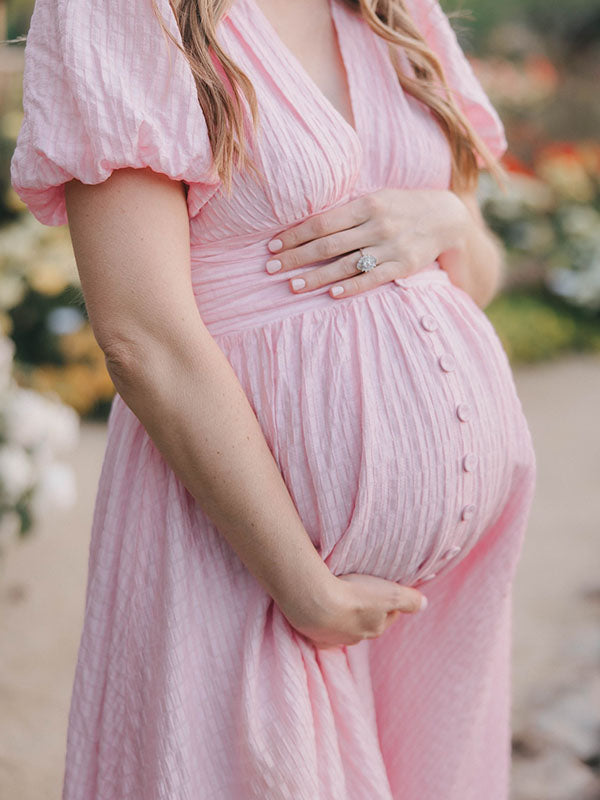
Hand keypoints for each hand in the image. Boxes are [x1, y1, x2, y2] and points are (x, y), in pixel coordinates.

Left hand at [265, 188, 469, 298]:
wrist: (446, 216)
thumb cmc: (400, 207)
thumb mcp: (375, 199)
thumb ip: (346, 212)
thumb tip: (306, 225)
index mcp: (366, 203)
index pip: (322, 222)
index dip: (295, 235)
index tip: (272, 246)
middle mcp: (376, 224)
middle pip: (327, 244)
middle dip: (296, 257)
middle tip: (270, 269)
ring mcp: (390, 246)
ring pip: (346, 264)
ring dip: (316, 276)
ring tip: (292, 285)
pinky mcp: (403, 265)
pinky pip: (372, 278)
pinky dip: (351, 286)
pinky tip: (331, 294)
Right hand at [277, 572, 427, 650]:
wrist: (315, 602)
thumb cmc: (355, 596)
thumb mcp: (391, 594)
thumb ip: (410, 600)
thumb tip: (424, 604)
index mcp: (375, 628)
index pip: (389, 614)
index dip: (389, 600)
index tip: (384, 588)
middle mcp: (356, 637)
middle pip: (367, 621)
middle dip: (367, 609)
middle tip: (361, 590)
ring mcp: (334, 638)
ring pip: (344, 625)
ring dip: (344, 614)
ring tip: (339, 596)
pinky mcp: (314, 635)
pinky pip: (322, 629)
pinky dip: (324, 620)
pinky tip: (321, 609)